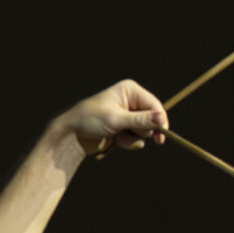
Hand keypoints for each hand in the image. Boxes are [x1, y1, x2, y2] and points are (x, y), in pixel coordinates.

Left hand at [54, 80, 169, 157]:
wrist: (71, 135)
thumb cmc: (90, 121)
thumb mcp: (116, 120)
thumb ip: (141, 121)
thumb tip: (162, 119)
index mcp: (130, 90)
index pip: (155, 105)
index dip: (160, 121)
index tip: (161, 137)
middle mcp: (131, 100)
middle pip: (152, 119)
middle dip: (142, 130)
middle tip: (127, 133)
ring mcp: (128, 114)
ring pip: (144, 131)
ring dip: (133, 138)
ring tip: (117, 136)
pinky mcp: (124, 127)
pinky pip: (136, 138)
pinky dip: (127, 142)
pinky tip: (115, 140)